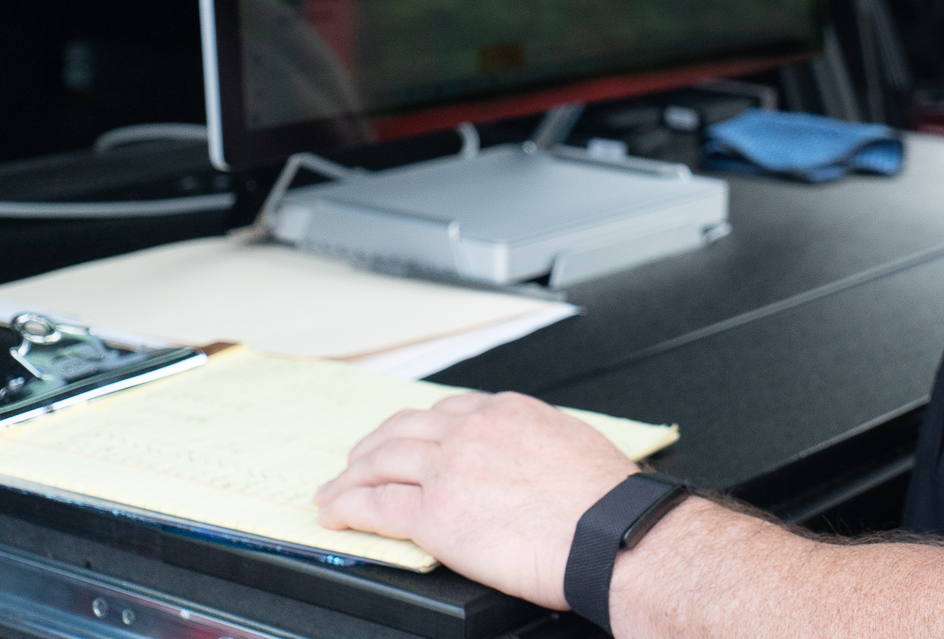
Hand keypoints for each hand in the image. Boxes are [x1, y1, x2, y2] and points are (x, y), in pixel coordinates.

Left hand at [315, 391, 638, 608]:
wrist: (607, 532)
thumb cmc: (605, 501)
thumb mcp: (573, 444)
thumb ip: (537, 443)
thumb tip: (530, 458)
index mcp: (509, 411)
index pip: (446, 411)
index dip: (418, 427)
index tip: (408, 439)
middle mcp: (473, 431)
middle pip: (403, 429)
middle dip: (374, 445)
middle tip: (359, 461)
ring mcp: (449, 469)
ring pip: (380, 461)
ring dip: (351, 475)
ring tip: (336, 490)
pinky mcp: (434, 514)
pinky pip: (375, 503)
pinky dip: (348, 505)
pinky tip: (336, 512)